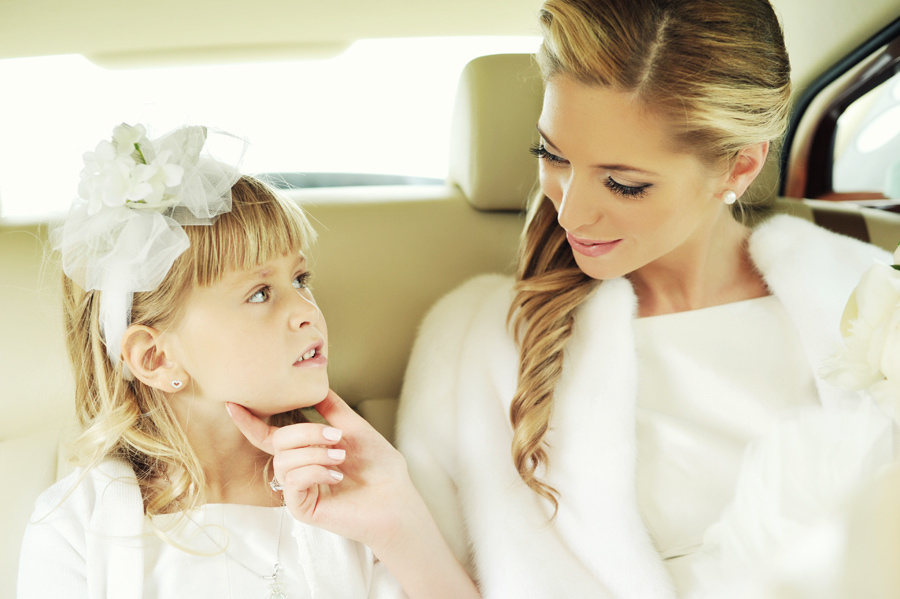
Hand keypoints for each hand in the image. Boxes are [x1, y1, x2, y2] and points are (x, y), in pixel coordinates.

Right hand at [226, 390, 417, 550]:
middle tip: (337, 438)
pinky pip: (292, 481)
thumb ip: (331, 408)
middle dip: (306, 432)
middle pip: (277, 442)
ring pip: (283, 461)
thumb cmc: (380, 467)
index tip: (233, 404)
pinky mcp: (302, 508)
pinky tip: (336, 474)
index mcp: (305, 451)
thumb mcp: (353, 428)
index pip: (269, 435)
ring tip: (341, 457)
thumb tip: (315, 385)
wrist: (396, 496)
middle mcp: (297, 470)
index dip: (250, 421)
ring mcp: (297, 491)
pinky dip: (315, 471)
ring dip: (314, 452)